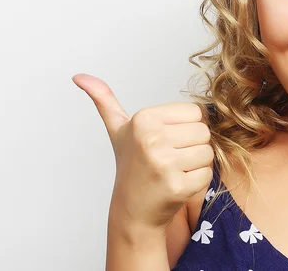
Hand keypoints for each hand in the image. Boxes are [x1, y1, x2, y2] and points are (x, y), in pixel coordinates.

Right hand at [72, 73, 213, 231]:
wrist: (132, 210)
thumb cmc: (131, 165)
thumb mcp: (118, 129)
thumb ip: (104, 99)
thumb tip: (79, 76)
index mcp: (144, 119)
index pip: (195, 111)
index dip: (186, 127)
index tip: (166, 139)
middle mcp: (152, 139)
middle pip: (203, 132)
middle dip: (193, 146)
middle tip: (170, 158)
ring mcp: (165, 164)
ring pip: (208, 153)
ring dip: (197, 164)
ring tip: (174, 170)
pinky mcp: (177, 187)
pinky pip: (207, 174)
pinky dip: (198, 181)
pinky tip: (177, 184)